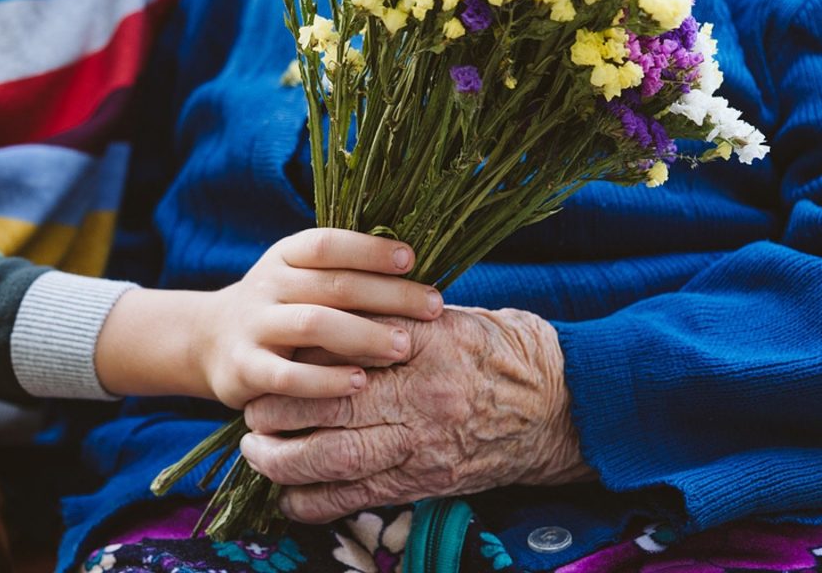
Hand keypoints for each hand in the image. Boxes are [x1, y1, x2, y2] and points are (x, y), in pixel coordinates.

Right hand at [96, 229, 442, 407]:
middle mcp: (268, 285)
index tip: (412, 259)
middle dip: (388, 295)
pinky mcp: (244, 368)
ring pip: (312, 324)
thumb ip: (345, 273)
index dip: (370, 249)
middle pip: (332, 284)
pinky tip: (360, 383)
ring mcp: (254, 326)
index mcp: (285, 256)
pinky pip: (288, 376)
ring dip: (363, 334)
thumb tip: (418, 268)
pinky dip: (326, 381)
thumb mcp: (302, 279)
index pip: (328, 244)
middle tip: (433, 307)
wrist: (209, 341)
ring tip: (404, 346)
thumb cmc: (281, 308)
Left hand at [240, 307, 593, 522]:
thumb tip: (342, 320)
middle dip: (275, 413)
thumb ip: (400, 322)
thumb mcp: (459, 318)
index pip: (342, 349)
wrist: (570, 408)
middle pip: (325, 409)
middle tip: (250, 411)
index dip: (297, 359)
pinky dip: (315, 502)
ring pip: (332, 461)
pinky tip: (289, 497)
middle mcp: (419, 398)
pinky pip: (358, 500)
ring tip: (257, 450)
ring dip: (281, 460)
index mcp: (425, 345)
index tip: (274, 356)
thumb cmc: (512, 352)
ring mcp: (422, 446)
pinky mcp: (427, 483)